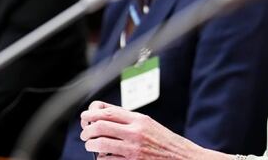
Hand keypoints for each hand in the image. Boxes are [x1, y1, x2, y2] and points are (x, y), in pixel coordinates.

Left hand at [79, 101, 205, 159]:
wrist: (182, 158)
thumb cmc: (164, 141)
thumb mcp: (149, 124)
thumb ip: (128, 118)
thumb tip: (103, 112)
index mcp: (140, 120)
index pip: (109, 112)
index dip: (92, 114)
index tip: (85, 116)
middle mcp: (136, 132)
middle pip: (101, 126)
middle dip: (87, 130)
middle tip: (85, 134)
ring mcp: (133, 149)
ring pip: (100, 144)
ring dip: (90, 144)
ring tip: (90, 145)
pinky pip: (107, 159)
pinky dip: (101, 158)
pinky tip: (102, 156)